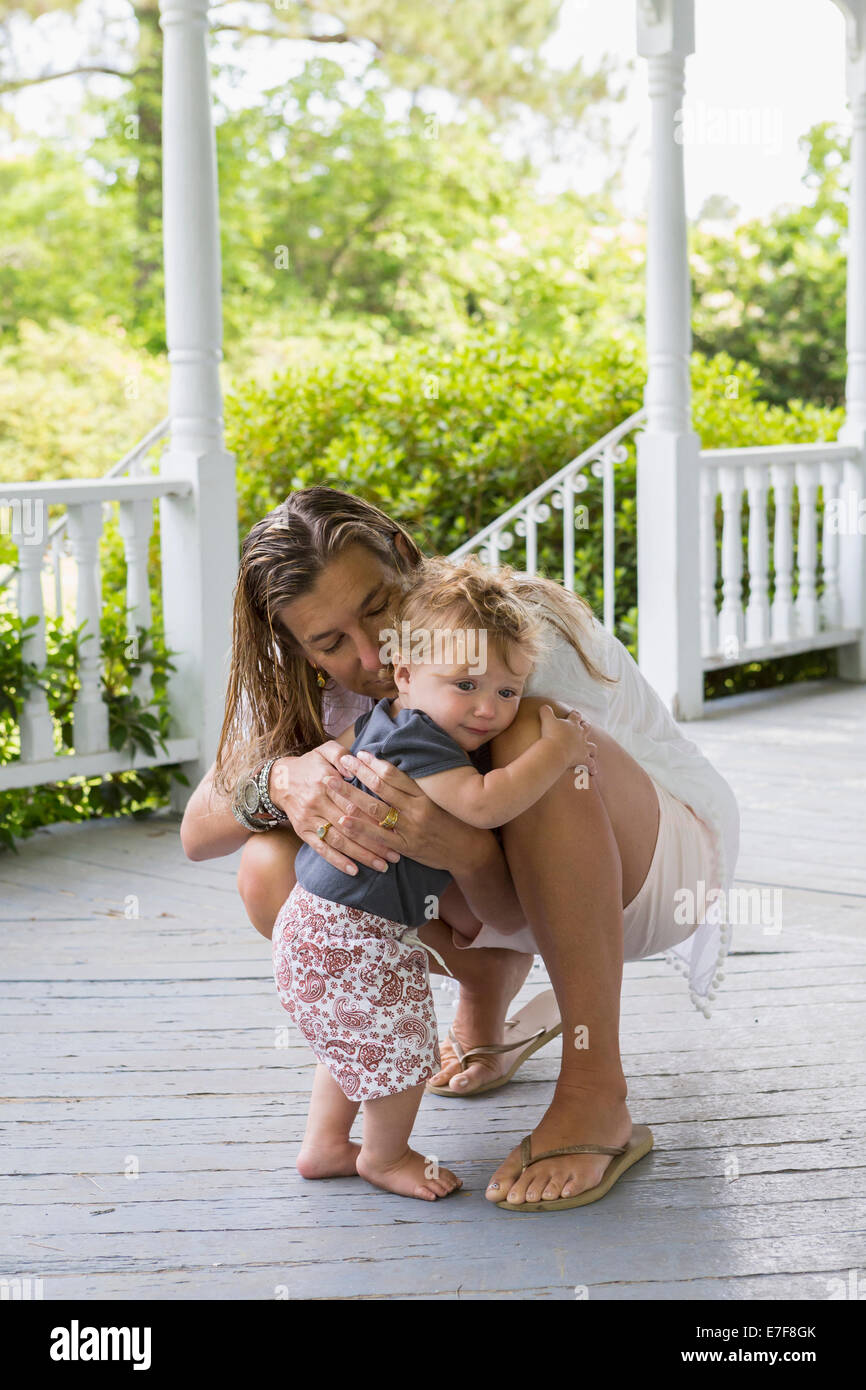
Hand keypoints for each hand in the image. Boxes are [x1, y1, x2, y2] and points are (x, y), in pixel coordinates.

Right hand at [268, 745, 404, 876]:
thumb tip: (355, 767)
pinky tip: (354, 870)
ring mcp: (309, 819)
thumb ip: (342, 755)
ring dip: (361, 855)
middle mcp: (317, 803)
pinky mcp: (303, 832)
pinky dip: (337, 861)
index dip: (374, 817)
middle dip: (374, 842)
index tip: (394, 828)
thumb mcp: (325, 750)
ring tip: (382, 866)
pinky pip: (321, 849)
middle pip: (350, 825)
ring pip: (338, 840)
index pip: (353, 802)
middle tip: (395, 854)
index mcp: (325, 783)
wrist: (279, 780)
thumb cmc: (310, 765)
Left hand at [326, 748, 473, 873]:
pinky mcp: (407, 847)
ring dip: (350, 795)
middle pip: (381, 787)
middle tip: (341, 761)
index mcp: (425, 794)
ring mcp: (410, 828)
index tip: (361, 753)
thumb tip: (403, 766)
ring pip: (375, 809)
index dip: (376, 763)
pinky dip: (359, 828)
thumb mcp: (442, 798)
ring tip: (332, 784)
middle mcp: (416, 808)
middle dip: (358, 773)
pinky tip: (342, 820)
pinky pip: (379, 837)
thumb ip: (423, 784)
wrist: (471, 851)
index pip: (395, 774)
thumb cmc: (456, 821)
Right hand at [538, 704, 597, 771]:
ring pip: (592, 747)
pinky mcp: (583, 759)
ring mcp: (583, 747)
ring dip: (592, 749)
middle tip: (584, 727)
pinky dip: (592, 768)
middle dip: (585, 727)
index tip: (575, 713)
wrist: (556, 750)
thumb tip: (543, 706)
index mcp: (572, 724)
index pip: (575, 716)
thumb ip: (545, 711)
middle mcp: (580, 735)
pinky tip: (593, 772)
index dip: (575, 714)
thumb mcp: (546, 719)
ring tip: (592, 751)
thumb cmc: (551, 734)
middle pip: (586, 728)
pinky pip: (590, 764)